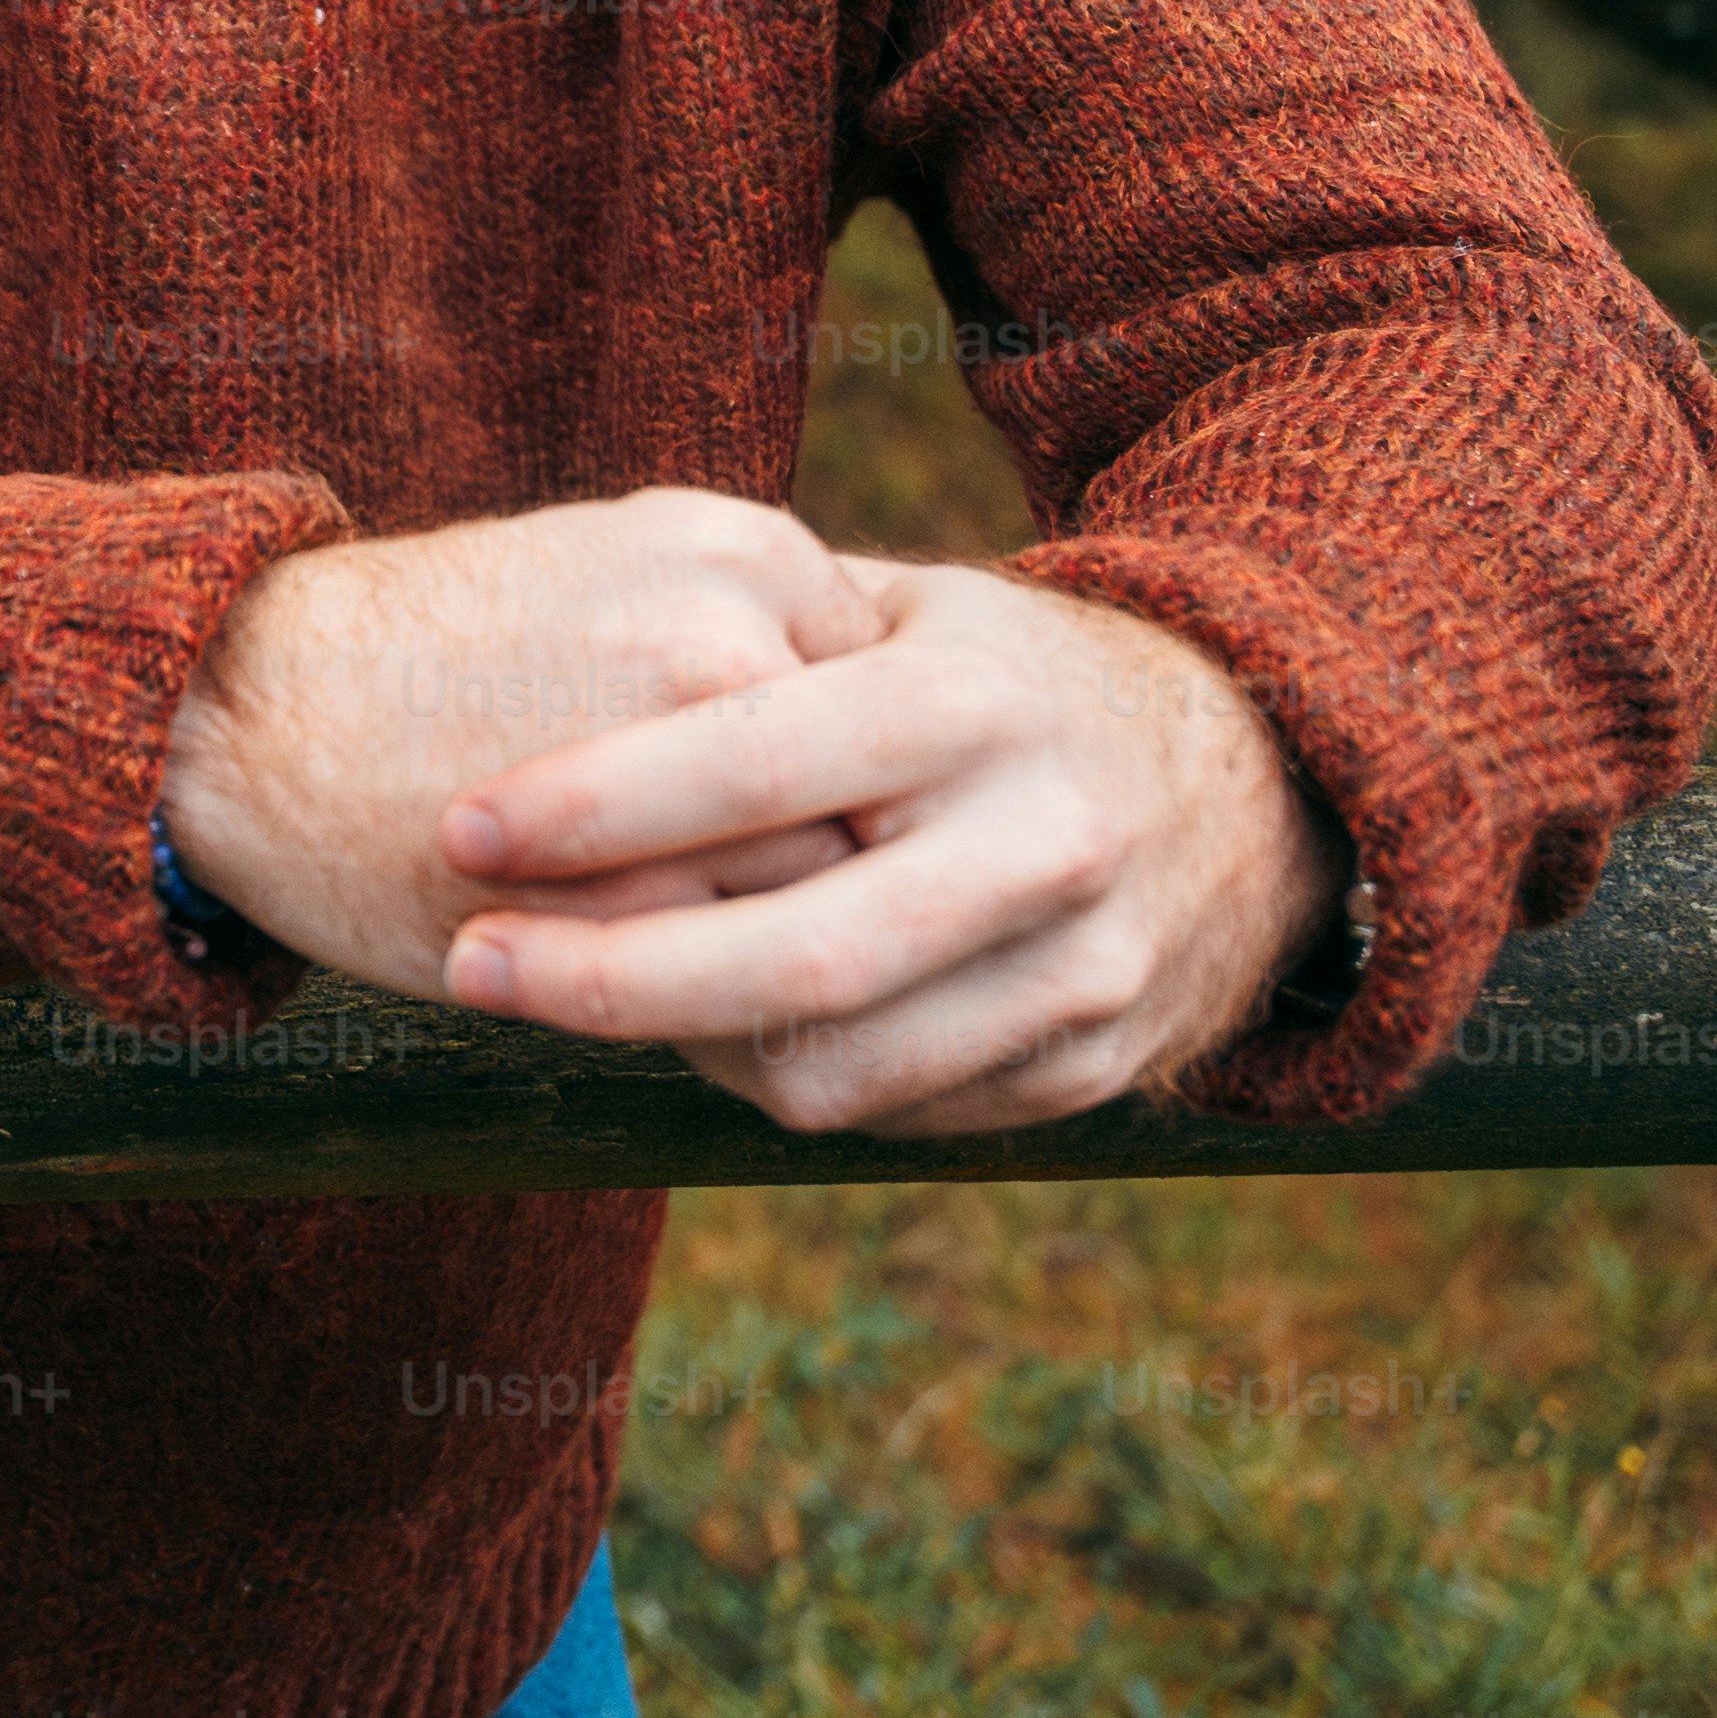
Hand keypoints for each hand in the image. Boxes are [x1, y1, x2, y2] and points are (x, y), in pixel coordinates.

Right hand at [154, 488, 896, 999]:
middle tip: (824, 956)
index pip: (885, 719)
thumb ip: (747, 652)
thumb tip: (888, 801)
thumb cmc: (421, 666)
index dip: (850, 808)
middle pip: (879, 812)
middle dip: (846, 894)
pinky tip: (687, 1024)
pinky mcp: (624, 873)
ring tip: (755, 1005)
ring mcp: (686, 752)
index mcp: (747, 548)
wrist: (235, 708)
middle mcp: (740, 628)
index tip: (822, 859)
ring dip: (801, 966)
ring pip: (825, 905)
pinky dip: (731, 1020)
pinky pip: (745, 983)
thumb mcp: (606, 585)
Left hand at [428, 551, 1346, 1133]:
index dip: (595, 806)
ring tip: (559, 990)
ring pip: (832, 1064)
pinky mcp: (1093, 1064)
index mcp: (975, 700)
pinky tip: (693, 1023)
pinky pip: (889, 1107)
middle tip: (467, 964)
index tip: (461, 832)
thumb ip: (768, 629)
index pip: (758, 761)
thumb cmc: (1003, 680)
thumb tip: (562, 658)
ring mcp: (1084, 967)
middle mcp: (1046, 838)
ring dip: (670, 1044)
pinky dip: (769, 1078)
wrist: (1255, 778)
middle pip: (790, 956)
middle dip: (603, 977)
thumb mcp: (912, 611)